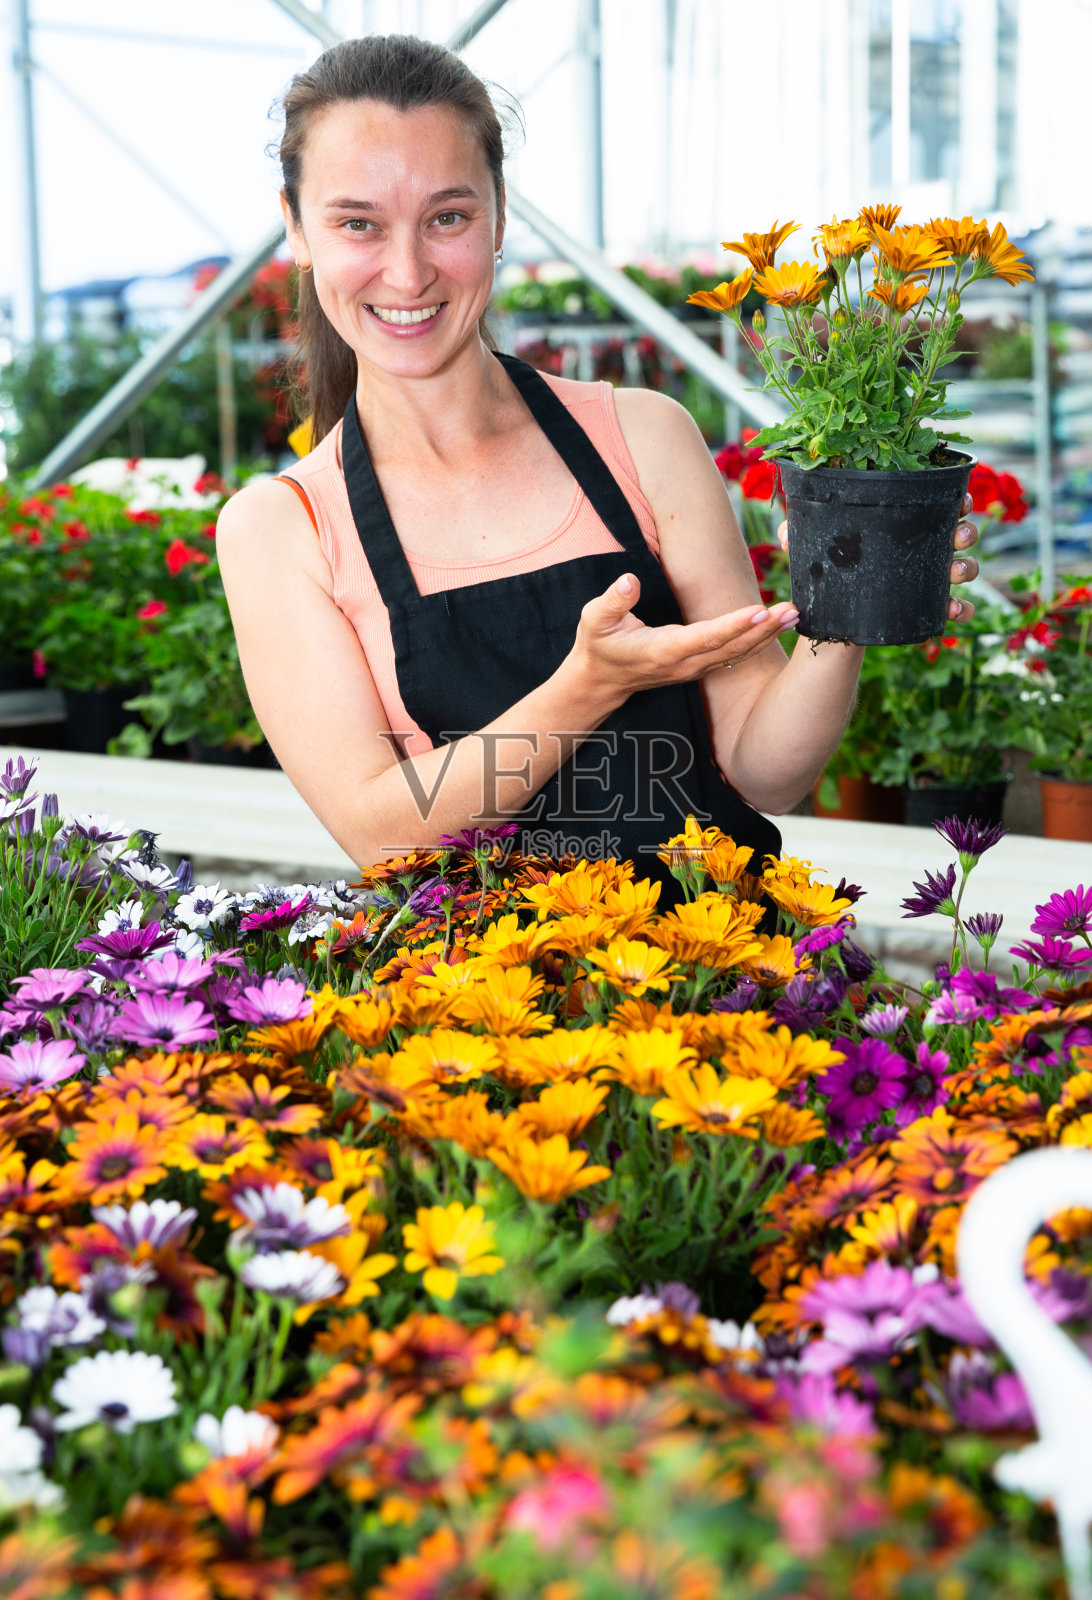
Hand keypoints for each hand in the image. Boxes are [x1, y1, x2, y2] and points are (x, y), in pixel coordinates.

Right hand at [568, 572, 797, 704]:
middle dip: (764, 629)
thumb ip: (612, 602)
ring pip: (737, 653)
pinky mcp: (700, 667)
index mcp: (662, 651)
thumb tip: (629, 581)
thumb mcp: (593, 621)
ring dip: (768, 636)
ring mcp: (694, 669)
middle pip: (732, 647)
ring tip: (795, 616)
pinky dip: (757, 641)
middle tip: (793, 610)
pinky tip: (777, 627)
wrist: (601, 682)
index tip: (760, 610)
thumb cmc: (598, 646)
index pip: (705, 637)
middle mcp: (684, 664)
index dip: (733, 625)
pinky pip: (734, 656)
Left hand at [775, 490, 980, 622]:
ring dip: (966, 567)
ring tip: (955, 572)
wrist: (828, 615)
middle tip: (958, 536)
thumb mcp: (813, 549)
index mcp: (901, 524)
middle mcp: (919, 548)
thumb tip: (787, 534)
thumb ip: (797, 534)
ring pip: (962, 568)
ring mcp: (926, 578)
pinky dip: (960, 609)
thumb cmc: (826, 569)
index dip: (956, 499)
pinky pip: (953, 608)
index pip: (936, 504)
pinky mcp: (925, 607)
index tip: (961, 499)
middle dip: (965, 532)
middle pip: (957, 533)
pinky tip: (953, 610)